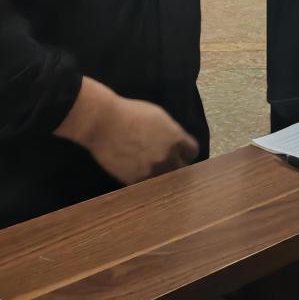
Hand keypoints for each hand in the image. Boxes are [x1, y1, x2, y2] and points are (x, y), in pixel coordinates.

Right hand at [56, 77, 198, 184]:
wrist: (105, 124)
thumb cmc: (132, 113)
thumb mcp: (160, 118)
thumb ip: (172, 133)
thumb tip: (177, 142)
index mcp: (176, 139)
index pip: (192, 152)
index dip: (186, 152)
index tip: (182, 153)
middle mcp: (168, 157)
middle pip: (182, 169)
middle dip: (177, 166)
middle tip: (171, 166)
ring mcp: (152, 171)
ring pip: (166, 181)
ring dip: (163, 177)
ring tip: (157, 174)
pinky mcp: (135, 181)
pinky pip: (148, 186)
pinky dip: (147, 182)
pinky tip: (143, 177)